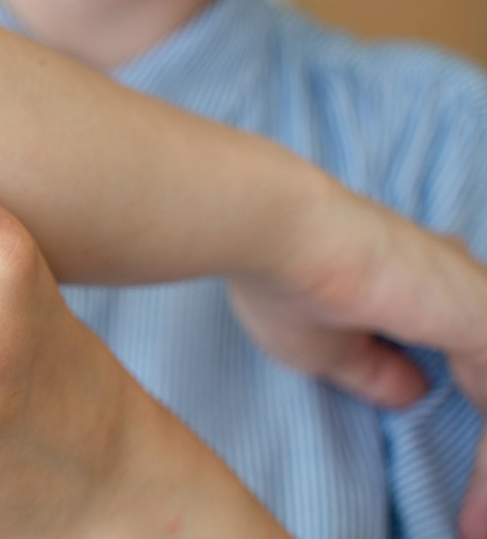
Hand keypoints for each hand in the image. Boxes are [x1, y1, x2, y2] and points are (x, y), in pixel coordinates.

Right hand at [230, 180, 486, 538]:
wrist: (281, 238)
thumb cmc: (282, 284)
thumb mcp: (327, 350)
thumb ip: (375, 372)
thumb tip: (415, 392)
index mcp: (420, 288)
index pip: (464, 367)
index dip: (465, 431)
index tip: (455, 495)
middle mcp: (458, 290)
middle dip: (486, 462)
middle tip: (473, 523)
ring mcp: (477, 303)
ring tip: (477, 528)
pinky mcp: (486, 319)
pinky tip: (479, 510)